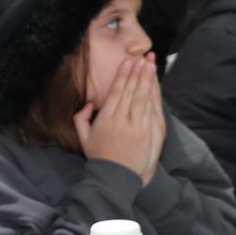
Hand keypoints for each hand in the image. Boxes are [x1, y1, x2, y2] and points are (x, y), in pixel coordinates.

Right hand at [73, 54, 163, 183]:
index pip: (116, 92)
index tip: (127, 61)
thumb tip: (88, 105)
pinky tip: (155, 86)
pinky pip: (150, 111)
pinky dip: (153, 97)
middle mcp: (120, 120)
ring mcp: (135, 126)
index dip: (122, 75)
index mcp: (105, 119)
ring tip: (150, 65)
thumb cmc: (99, 157)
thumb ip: (81, 119)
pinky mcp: (146, 133)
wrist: (114, 177)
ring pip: (141, 98)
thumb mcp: (83, 138)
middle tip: (141, 57)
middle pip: (130, 91)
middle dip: (136, 73)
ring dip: (146, 80)